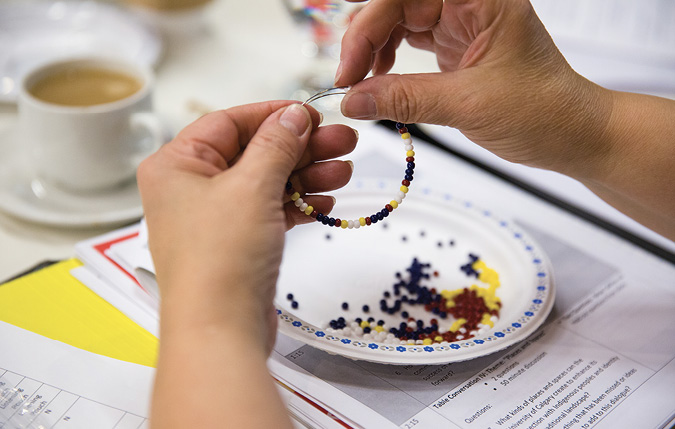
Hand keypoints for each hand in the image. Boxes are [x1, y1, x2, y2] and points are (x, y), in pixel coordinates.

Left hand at [138, 101, 355, 350]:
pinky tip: (324, 200)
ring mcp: (214, 218)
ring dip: (306, 175)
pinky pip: (270, 210)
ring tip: (342, 170)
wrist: (221, 330)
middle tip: (340, 141)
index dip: (274, 115)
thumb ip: (276, 144)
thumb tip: (292, 116)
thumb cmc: (217, 263)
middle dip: (300, 148)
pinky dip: (297, 204)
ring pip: (266, 182)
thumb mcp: (252, 186)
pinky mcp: (236, 242)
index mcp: (176, 165)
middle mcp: (190, 189)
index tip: (309, 115)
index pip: (230, 122)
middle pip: (253, 152)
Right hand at [336, 0, 674, 238]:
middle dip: (365, 38)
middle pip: (395, 5)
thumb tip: (354, 100)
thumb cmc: (545, 110)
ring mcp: (461, 24)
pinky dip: (388, 62)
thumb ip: (406, 98)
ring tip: (361, 81)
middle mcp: (469, 4)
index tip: (351, 68)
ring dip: (373, 49)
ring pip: (398, 21)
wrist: (572, 135)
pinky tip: (380, 80)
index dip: (369, 26)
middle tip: (349, 78)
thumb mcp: (469, 104)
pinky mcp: (455, 47)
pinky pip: (408, 43)